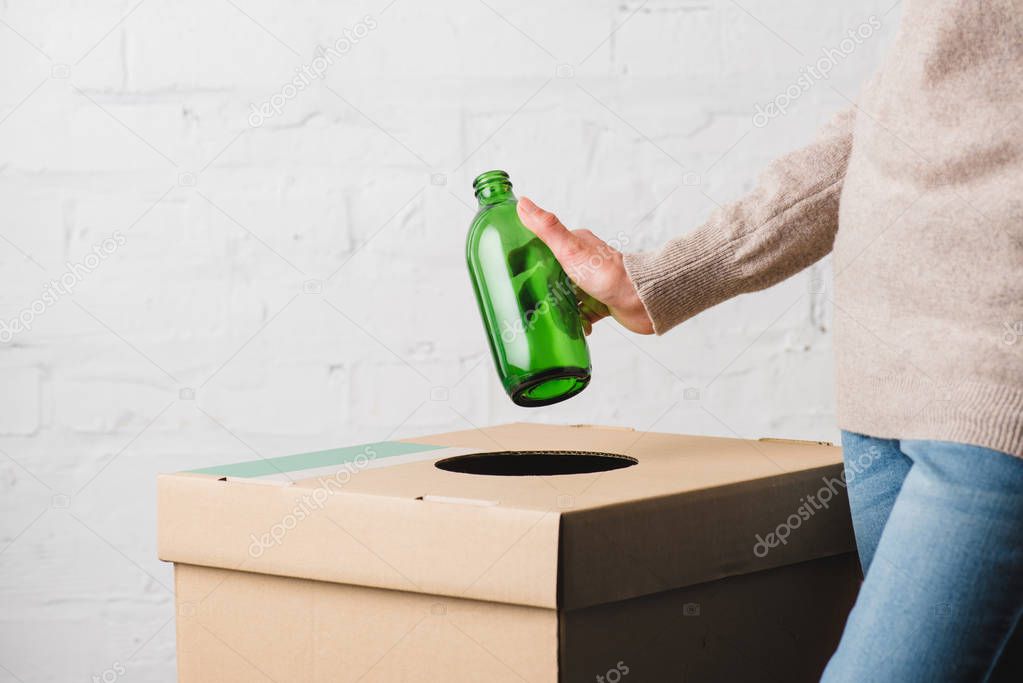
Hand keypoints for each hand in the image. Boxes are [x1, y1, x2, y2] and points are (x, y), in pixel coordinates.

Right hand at [517, 197, 652, 334]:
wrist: (640, 300)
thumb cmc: (606, 274)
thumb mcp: (569, 248)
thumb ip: (546, 228)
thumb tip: (523, 203)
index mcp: (576, 243)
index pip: (545, 247)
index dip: (527, 259)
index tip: (512, 272)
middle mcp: (585, 261)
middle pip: (553, 274)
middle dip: (540, 287)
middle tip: (524, 300)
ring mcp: (593, 283)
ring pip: (566, 295)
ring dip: (556, 307)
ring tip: (542, 317)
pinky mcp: (602, 303)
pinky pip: (583, 314)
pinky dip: (576, 322)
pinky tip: (570, 328)